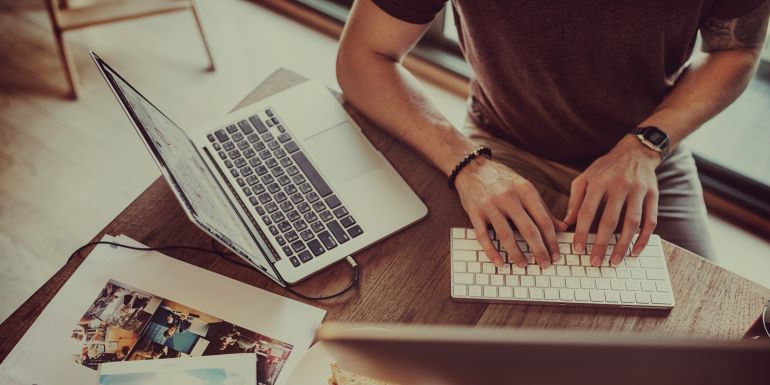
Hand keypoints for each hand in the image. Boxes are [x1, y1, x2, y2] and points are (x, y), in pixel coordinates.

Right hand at [455, 157, 566, 268]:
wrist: (471, 167)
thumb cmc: (502, 179)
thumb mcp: (525, 188)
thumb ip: (543, 208)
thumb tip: (562, 227)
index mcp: (525, 190)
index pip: (543, 220)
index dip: (552, 241)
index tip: (556, 255)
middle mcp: (509, 197)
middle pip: (528, 230)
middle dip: (539, 251)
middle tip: (545, 265)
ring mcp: (490, 205)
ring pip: (506, 235)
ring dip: (516, 254)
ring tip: (523, 265)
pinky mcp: (475, 212)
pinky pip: (483, 236)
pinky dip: (491, 252)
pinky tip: (499, 262)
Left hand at [564, 135, 660, 265]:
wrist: (636, 151)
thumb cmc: (606, 168)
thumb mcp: (585, 178)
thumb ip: (575, 200)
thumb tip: (566, 223)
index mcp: (599, 182)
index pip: (587, 211)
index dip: (581, 232)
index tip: (578, 249)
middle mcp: (619, 186)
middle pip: (609, 220)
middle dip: (601, 244)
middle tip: (595, 262)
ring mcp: (638, 191)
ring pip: (631, 223)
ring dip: (623, 245)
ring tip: (614, 261)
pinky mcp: (653, 196)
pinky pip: (650, 221)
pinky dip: (644, 238)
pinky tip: (636, 251)